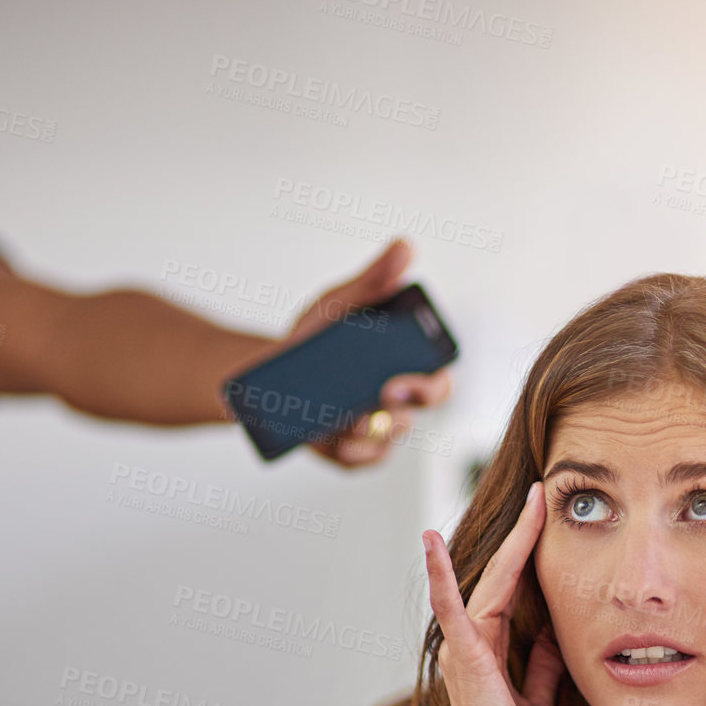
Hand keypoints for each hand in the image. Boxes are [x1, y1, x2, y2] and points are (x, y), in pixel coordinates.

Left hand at [283, 238, 453, 466]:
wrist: (268, 369)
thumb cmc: (316, 335)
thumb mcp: (341, 303)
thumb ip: (374, 279)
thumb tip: (405, 246)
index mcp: (406, 368)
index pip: (438, 381)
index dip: (433, 384)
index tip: (409, 376)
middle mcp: (398, 402)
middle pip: (420, 413)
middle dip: (407, 406)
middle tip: (385, 392)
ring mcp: (375, 428)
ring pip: (389, 437)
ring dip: (374, 430)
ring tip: (350, 420)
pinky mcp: (348, 449)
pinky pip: (361, 459)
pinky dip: (353, 453)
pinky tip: (340, 443)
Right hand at [422, 482, 565, 705]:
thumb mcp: (542, 699)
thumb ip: (543, 666)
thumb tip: (555, 636)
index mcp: (490, 652)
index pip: (513, 589)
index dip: (529, 552)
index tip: (548, 515)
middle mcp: (471, 645)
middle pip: (500, 576)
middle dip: (523, 534)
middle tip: (542, 493)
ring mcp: (463, 651)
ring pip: (485, 582)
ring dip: (507, 542)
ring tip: (530, 503)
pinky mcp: (462, 660)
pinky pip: (449, 610)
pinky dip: (440, 576)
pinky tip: (432, 543)